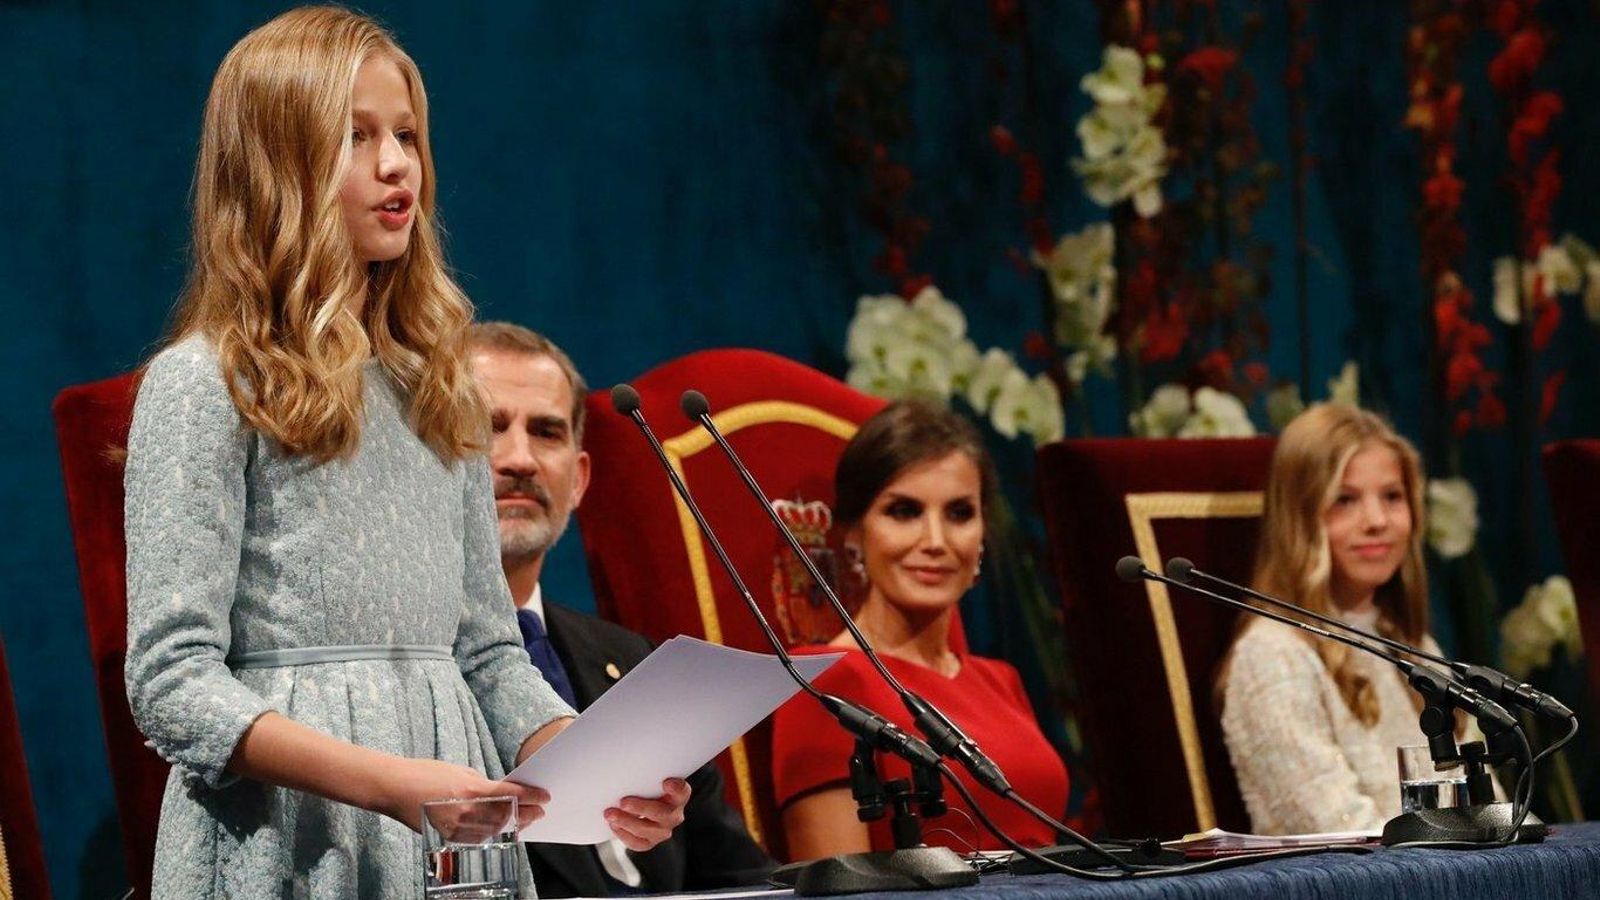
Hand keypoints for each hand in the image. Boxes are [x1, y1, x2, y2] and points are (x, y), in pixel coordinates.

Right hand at [374, 757, 550, 834]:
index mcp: (471, 789)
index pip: (510, 794)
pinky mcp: (448, 836)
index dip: (531, 796)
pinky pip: (477, 837)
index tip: (544, 796)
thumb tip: (500, 791)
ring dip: (512, 825)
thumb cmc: (426, 774)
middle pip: (506, 815)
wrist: (395, 789)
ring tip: (525, 820)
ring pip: (494, 829)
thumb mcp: (459, 770)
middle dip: (526, 813)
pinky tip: (501, 828)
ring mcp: (456, 826)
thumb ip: (482, 783)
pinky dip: (492, 832)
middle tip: (539, 811)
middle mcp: (466, 810)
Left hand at [604, 777, 689, 850]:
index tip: (666, 782)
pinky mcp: (650, 841)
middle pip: (663, 814)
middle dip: (641, 808)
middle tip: (623, 802)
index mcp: (678, 796)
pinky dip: (624, 834)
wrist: (642, 806)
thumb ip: (644, 773)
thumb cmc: (646, 787)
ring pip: (648, 830)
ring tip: (610, 814)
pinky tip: (613, 825)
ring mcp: (663, 830)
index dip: (676, 788)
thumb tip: (625, 755)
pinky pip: (638, 843)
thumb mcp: (648, 778)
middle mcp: (674, 814)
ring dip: (627, 822)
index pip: (682, 791)